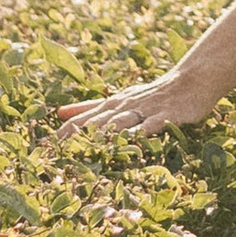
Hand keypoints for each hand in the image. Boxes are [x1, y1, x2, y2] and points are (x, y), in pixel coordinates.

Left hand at [57, 57, 215, 138]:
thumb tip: (59, 113)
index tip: (44, 152)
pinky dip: (144, 130)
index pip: (81, 121)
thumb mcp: (119, 99)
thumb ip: (89, 108)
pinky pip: (154, 123)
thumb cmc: (152, 94)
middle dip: (78, 139)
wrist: (191, 80)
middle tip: (59, 156)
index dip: (64, 135)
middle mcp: (124, 107)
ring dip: (105, 133)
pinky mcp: (167, 115)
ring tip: (90, 146)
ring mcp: (145, 110)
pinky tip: (137, 139)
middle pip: (97, 123)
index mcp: (111, 105)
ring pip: (122, 122)